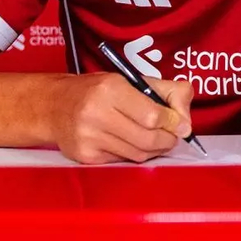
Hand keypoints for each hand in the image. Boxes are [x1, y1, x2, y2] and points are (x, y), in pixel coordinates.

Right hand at [47, 72, 193, 164]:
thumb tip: (185, 118)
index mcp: (111, 89)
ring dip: (154, 150)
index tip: (181, 125)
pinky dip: (133, 154)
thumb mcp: (129, 80)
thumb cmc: (97, 91)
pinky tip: (131, 143)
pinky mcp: (85, 155)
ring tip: (156, 140)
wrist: (55, 106)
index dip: (172, 122)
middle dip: (167, 140)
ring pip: (137, 154)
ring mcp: (89, 137)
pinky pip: (122, 160)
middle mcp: (97, 113)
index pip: (153, 115)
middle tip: (172, 136)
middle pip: (148, 139)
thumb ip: (165, 91)